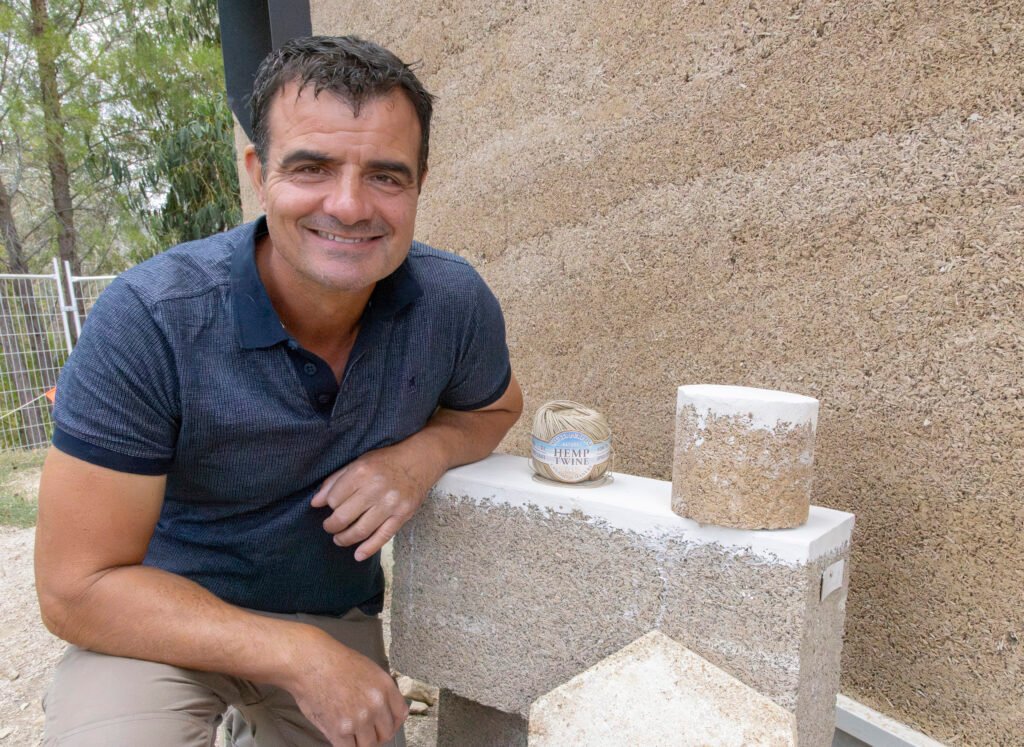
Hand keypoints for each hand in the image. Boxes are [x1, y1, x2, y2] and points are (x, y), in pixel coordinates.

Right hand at [285, 628, 408, 745]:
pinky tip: (341, 736)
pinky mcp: (339, 730)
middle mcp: (375, 704)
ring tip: (352, 734)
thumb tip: (383, 709)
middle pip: (386, 733)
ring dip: (361, 742)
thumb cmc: (334, 662)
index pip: (400, 714)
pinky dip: (345, 744)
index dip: (394, 722)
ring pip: (368, 745)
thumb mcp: (368, 670)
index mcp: (385, 686)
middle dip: (377, 734)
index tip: (387, 724)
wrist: (310, 662)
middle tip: (367, 732)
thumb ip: (379, 691)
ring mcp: (358, 719)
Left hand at [311, 443, 441, 560]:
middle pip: (344, 516)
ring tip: (339, 539)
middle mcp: (375, 488)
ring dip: (345, 539)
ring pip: (361, 530)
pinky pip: (383, 536)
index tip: (331, 508)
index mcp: (361, 472)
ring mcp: (390, 504)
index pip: (334, 499)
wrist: (419, 460)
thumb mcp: (358, 463)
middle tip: (330, 528)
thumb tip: (315, 502)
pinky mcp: (403, 515)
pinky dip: (368, 548)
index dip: (329, 507)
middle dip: (332, 526)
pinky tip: (358, 555)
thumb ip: (335, 481)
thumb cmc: (385, 461)